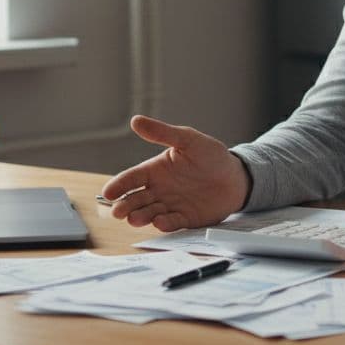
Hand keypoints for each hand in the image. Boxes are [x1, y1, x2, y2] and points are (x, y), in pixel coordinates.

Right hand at [99, 115, 249, 231]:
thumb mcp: (187, 139)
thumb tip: (136, 120)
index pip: (131, 178)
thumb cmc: (211, 155)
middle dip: (125, 206)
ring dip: (140, 217)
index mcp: (155, 170)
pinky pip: (171, 223)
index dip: (119, 185)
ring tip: (134, 219)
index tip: (108, 192)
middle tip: (118, 212)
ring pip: (149, 213)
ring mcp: (170, 205)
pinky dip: (164, 224)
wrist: (236, 176)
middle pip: (135, 199)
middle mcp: (159, 190)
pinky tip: (159, 222)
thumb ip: (162, 133)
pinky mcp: (185, 219)